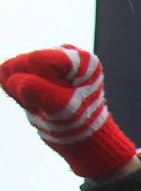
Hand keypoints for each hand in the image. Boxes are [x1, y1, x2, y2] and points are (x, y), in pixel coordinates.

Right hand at [0, 45, 136, 177]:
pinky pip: (7, 75)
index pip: (37, 60)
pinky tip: (35, 101)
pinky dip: (17, 93)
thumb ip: (37, 91)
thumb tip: (12, 78)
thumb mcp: (62, 110)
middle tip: (49, 106)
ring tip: (44, 105)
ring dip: (22, 92)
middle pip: (23, 62)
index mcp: (81, 59)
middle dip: (28, 88)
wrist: (82, 138)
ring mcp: (49, 59)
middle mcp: (66, 52)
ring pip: (11, 68)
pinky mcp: (33, 68)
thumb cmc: (79, 124)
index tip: (58, 100)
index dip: (39, 83)